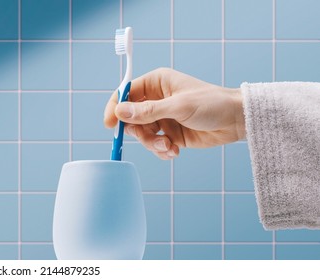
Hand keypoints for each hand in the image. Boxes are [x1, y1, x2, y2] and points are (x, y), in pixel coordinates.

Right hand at [104, 68, 245, 159]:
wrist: (237, 121)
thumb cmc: (212, 104)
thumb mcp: (178, 107)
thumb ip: (148, 111)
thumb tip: (120, 111)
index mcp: (156, 83)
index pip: (126, 94)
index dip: (116, 108)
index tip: (110, 124)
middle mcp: (156, 100)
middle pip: (131, 118)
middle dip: (139, 132)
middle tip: (152, 139)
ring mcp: (162, 117)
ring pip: (142, 134)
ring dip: (152, 144)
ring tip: (169, 147)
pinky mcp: (170, 134)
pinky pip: (155, 144)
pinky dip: (162, 150)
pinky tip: (175, 151)